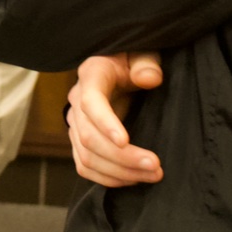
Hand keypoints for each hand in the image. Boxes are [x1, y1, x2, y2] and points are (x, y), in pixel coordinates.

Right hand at [66, 52, 164, 187]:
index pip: (90, 102)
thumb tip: (149, 78)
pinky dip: (108, 178)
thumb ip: (147, 63)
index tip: (126, 141)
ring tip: (152, 175)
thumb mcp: (143, 53)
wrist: (122, 68)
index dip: (105, 123)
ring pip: (86, 157)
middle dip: (122, 158)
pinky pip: (85, 166)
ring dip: (119, 173)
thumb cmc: (134, 60)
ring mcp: (75, 123)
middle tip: (155, 166)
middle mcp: (77, 100)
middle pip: (89, 137)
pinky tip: (134, 179)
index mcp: (92, 74)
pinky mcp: (79, 141)